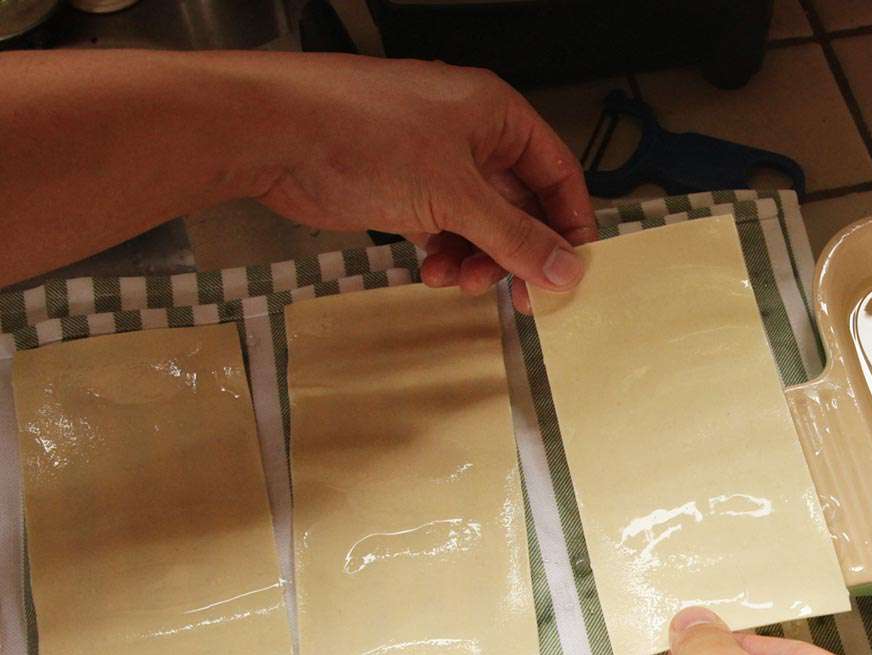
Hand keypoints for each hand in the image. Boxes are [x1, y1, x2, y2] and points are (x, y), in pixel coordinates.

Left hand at [252, 54, 594, 311]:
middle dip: (516, 252)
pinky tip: (432, 270)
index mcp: (495, 115)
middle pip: (518, 205)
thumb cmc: (357, 132)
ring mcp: (434, 162)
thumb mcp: (455, 194)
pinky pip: (444, 229)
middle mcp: (469, 135)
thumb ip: (515, 237)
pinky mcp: (403, 188)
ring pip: (480, 224)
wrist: (273, 133)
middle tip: (518, 294)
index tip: (569, 270)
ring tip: (459, 281)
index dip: (568, 224)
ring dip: (477, 260)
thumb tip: (565, 268)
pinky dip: (445, 254)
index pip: (556, 173)